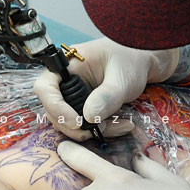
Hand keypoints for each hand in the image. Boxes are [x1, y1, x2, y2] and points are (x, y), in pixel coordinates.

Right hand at [34, 38, 178, 139]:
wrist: (145, 61)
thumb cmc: (132, 58)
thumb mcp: (122, 77)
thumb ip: (106, 96)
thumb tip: (88, 116)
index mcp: (67, 66)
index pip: (45, 88)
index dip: (55, 107)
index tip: (76, 121)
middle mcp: (65, 81)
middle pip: (54, 111)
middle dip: (76, 126)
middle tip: (99, 130)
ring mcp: (74, 95)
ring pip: (69, 122)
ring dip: (91, 131)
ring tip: (120, 126)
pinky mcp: (85, 107)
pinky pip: (84, 124)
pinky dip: (101, 129)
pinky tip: (122, 125)